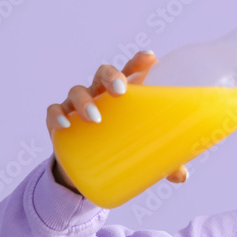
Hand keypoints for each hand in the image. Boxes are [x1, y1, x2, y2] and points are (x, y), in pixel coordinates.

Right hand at [46, 51, 187, 193]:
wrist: (88, 168)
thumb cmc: (124, 148)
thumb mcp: (144, 153)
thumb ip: (165, 162)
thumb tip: (181, 177)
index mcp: (125, 95)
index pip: (132, 71)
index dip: (139, 61)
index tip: (150, 58)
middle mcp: (101, 94)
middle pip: (103, 74)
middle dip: (111, 77)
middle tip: (120, 91)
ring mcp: (78, 106)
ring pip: (78, 91)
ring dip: (85, 101)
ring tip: (95, 118)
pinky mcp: (61, 122)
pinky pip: (54, 111)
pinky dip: (57, 115)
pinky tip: (64, 125)